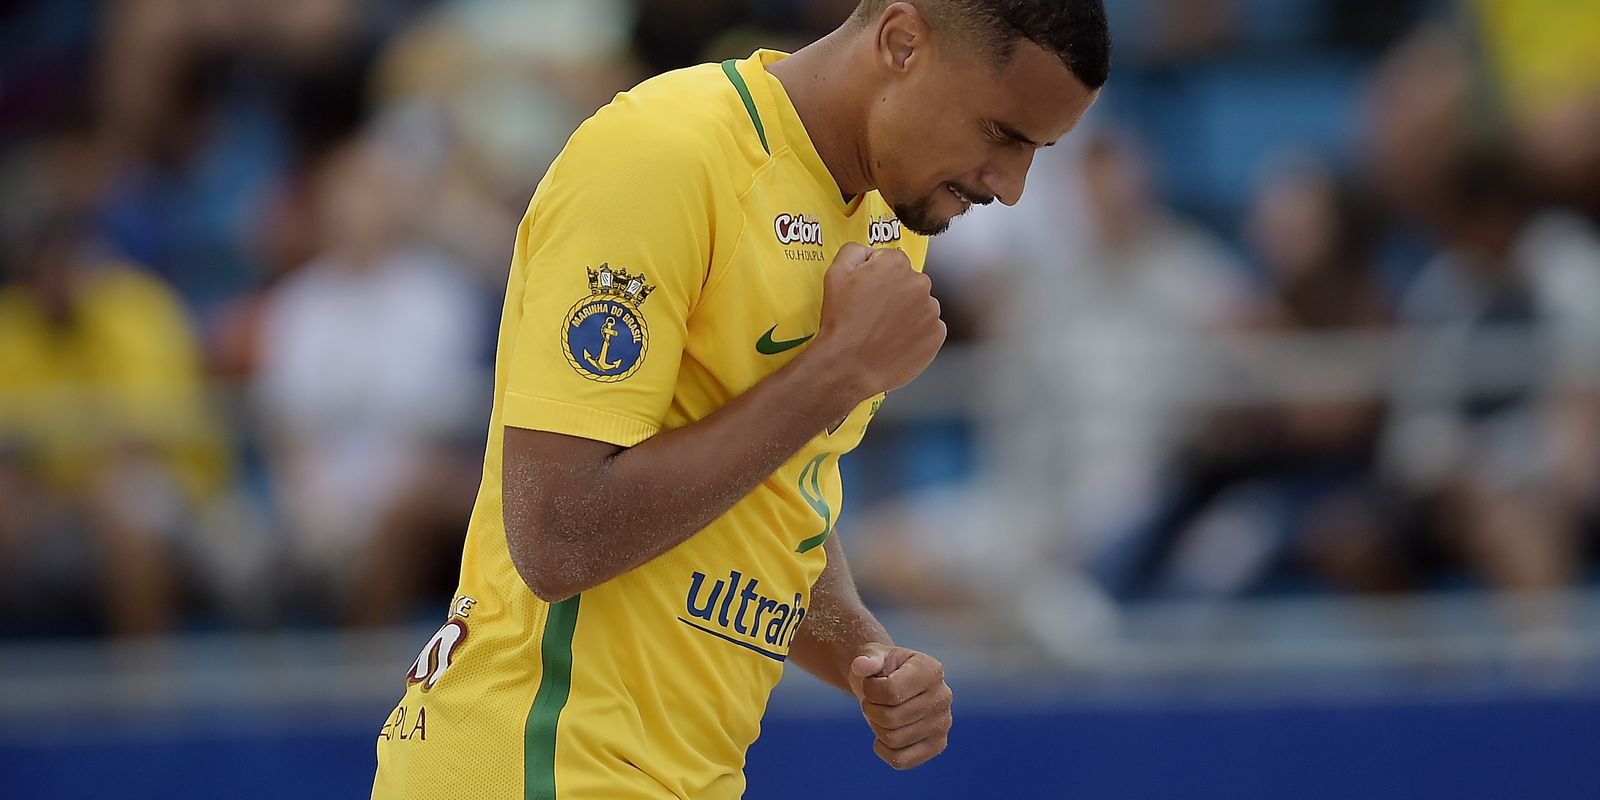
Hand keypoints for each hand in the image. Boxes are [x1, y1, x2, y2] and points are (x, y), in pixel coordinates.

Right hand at [812, 243, 945, 401]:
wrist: (849, 365)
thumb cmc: (841, 321)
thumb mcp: (835, 273)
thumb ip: (854, 251)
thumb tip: (868, 252)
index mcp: (897, 264)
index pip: (892, 261)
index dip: (877, 276)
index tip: (868, 292)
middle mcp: (920, 283)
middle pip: (909, 283)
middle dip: (895, 294)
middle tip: (874, 314)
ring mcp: (931, 311)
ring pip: (920, 307)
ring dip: (907, 315)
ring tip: (883, 330)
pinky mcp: (937, 336)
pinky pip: (928, 330)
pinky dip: (915, 335)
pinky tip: (895, 342)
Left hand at [848, 642, 952, 769]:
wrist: (892, 684)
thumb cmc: (882, 669)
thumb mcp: (874, 655)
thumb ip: (868, 658)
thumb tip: (861, 666)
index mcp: (931, 670)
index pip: (890, 691)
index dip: (869, 690)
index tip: (870, 683)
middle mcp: (943, 696)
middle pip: (891, 718)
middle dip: (871, 710)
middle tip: (873, 701)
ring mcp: (943, 723)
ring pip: (893, 740)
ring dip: (876, 727)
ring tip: (881, 713)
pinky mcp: (938, 745)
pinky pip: (901, 760)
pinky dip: (884, 749)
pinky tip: (884, 735)